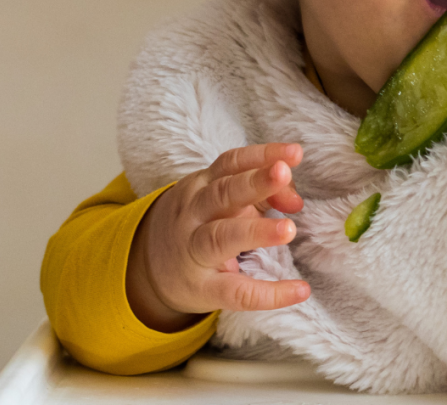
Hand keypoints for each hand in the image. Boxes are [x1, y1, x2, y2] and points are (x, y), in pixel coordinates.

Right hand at [126, 143, 310, 331]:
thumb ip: (265, 194)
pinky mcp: (202, 288)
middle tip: (284, 173)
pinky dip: (269, 293)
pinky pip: (235, 291)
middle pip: (222, 194)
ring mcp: (194, 251)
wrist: (146, 267)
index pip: (232, 164)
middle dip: (255, 182)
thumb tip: (295, 200)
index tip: (294, 153)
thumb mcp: (225, 201)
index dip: (262, 156)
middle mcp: (195, 214)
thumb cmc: (202, 223)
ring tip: (289, 229)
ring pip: (221, 237)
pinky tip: (300, 291)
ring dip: (256, 231)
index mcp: (203, 186)